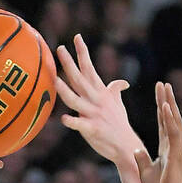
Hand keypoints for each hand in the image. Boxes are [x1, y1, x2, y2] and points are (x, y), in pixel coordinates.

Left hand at [56, 34, 136, 163]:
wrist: (126, 145)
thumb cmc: (119, 124)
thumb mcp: (118, 104)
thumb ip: (116, 91)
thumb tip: (123, 82)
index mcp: (101, 92)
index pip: (90, 68)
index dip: (83, 53)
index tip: (76, 37)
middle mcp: (96, 100)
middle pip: (80, 78)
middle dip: (69, 63)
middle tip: (59, 48)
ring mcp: (94, 114)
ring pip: (75, 100)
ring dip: (65, 90)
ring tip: (55, 80)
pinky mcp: (93, 129)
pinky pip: (80, 125)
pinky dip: (72, 122)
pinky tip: (63, 119)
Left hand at [135, 83, 181, 182]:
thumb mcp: (145, 174)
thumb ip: (141, 160)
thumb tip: (135, 150)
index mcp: (166, 150)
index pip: (164, 124)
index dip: (161, 108)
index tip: (158, 92)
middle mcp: (174, 147)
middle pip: (170, 118)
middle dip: (166, 100)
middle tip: (162, 83)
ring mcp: (177, 150)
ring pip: (174, 121)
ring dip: (169, 104)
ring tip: (165, 87)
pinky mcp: (177, 155)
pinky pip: (174, 133)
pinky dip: (170, 119)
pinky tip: (165, 105)